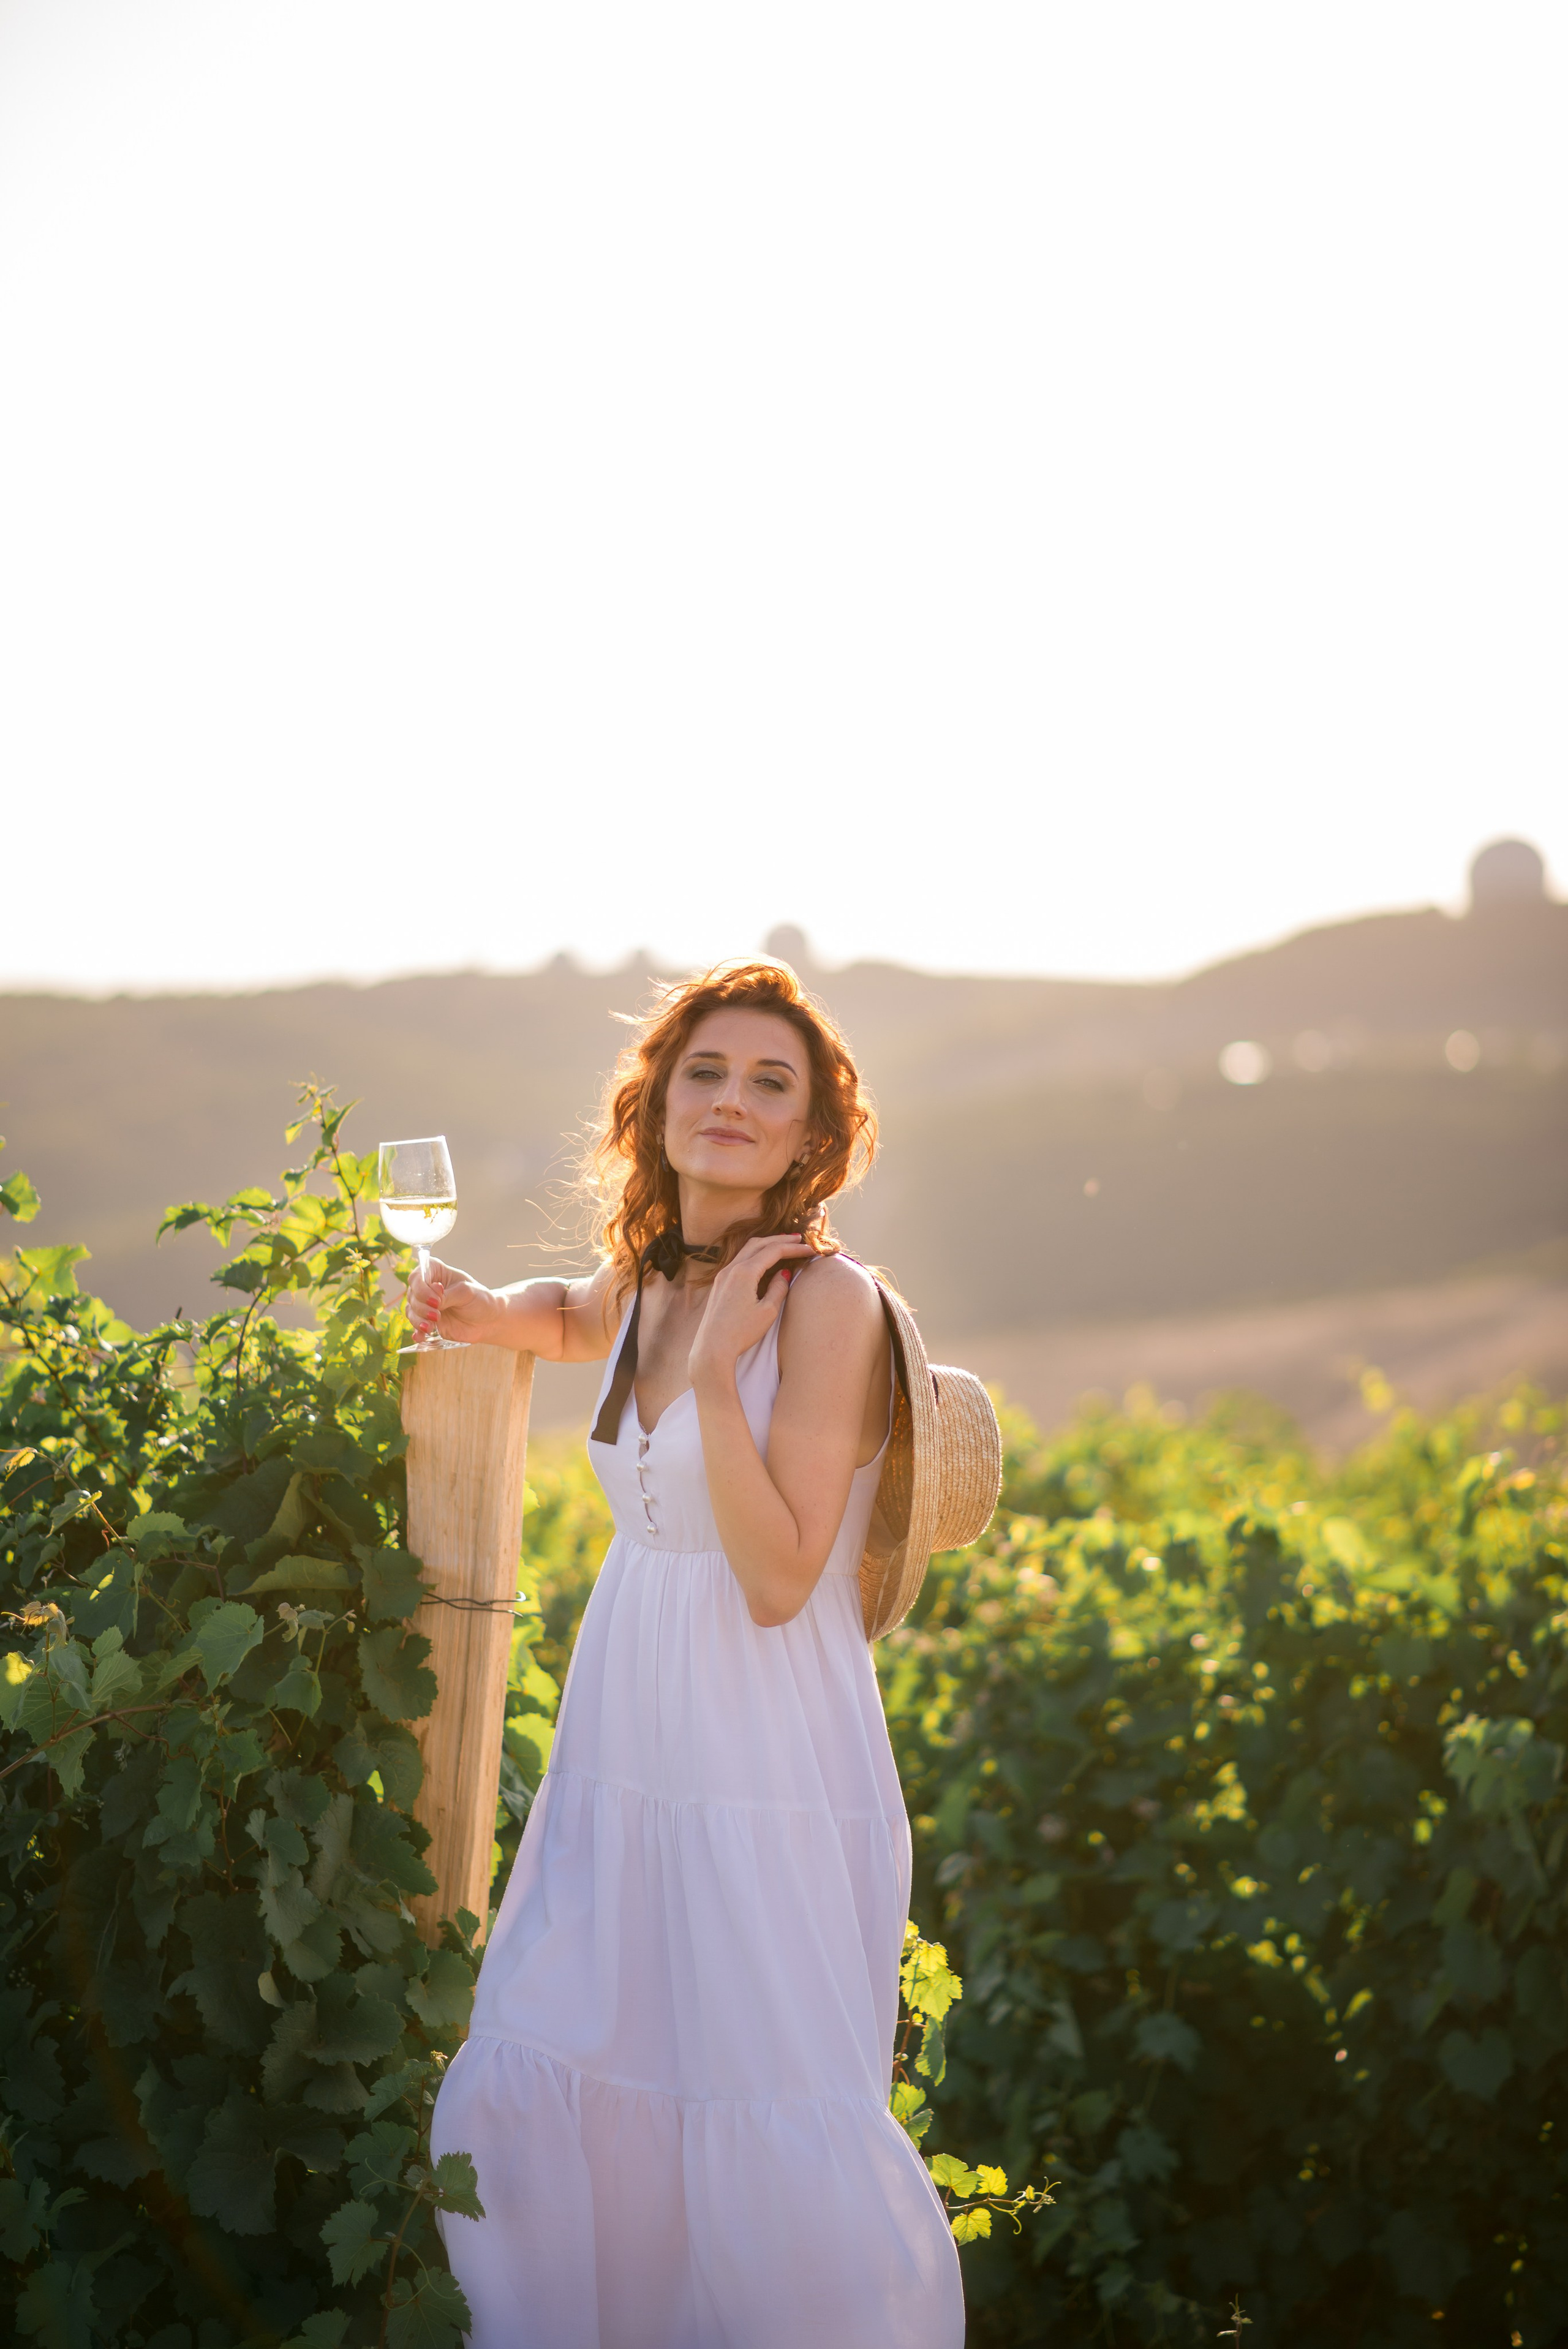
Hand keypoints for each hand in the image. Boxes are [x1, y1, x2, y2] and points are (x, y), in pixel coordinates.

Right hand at [405, 1258, 502, 1344]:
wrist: (488, 1321)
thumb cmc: (480, 1300)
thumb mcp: (466, 1293)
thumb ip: (448, 1296)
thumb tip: (432, 1300)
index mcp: (436, 1272)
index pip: (418, 1276)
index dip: (422, 1288)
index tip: (436, 1300)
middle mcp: (428, 1287)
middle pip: (412, 1294)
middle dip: (421, 1306)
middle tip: (437, 1315)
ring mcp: (426, 1305)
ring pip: (411, 1311)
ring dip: (418, 1320)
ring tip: (431, 1327)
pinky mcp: (428, 1321)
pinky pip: (415, 1326)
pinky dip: (416, 1332)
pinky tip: (420, 1337)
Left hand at [689, 1234, 815, 1385]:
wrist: (712, 1348)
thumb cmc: (741, 1333)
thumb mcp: (767, 1311)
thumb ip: (778, 1288)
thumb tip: (784, 1273)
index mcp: (744, 1273)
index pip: (773, 1251)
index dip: (794, 1248)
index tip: (810, 1250)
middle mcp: (731, 1269)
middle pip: (759, 1243)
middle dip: (780, 1239)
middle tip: (798, 1239)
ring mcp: (722, 1275)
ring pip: (747, 1250)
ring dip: (766, 1244)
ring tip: (783, 1245)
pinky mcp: (719, 1284)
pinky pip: (739, 1260)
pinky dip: (755, 1254)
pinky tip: (763, 1260)